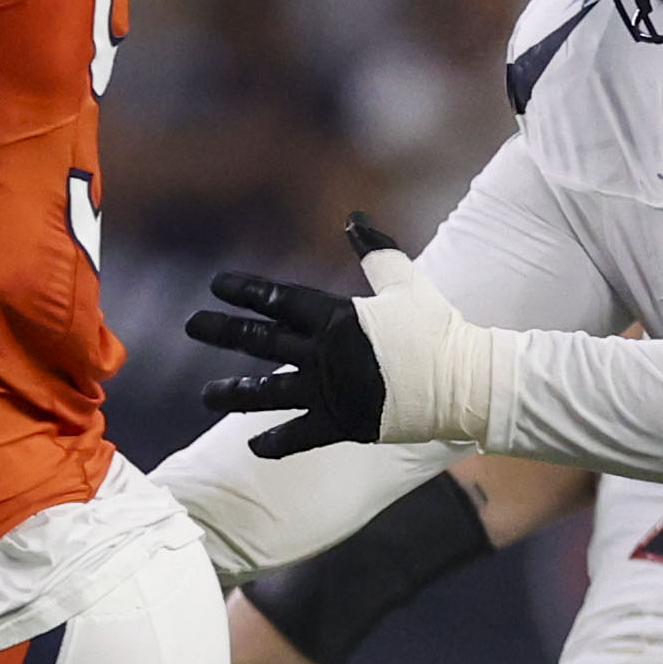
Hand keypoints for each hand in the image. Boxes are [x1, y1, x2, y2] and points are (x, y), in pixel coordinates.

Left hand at [187, 222, 486, 456]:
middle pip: (262, 340)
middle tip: (192, 325)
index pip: (281, 300)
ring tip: (206, 396)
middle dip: (224, 330)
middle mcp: (326, 353)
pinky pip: (300, 435)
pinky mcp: (344, 422)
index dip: (246, 291)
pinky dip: (276, 442)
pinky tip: (250, 447)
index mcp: (338, 317)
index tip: (215, 285)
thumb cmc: (438, 329)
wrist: (470, 380)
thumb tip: (354, 216)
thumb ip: (377, 252)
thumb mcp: (407, 283)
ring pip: (269, 391)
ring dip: (234, 393)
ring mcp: (331, 390)